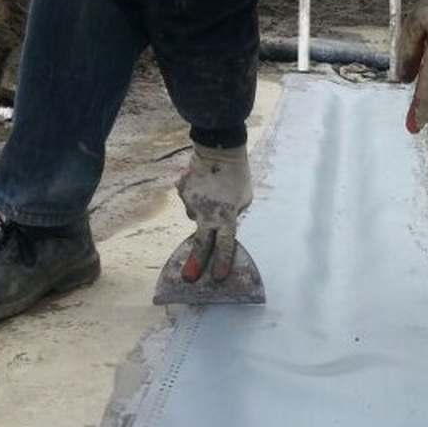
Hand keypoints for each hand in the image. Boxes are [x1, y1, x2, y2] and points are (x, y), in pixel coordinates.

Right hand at [176, 144, 252, 281]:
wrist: (219, 149)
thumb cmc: (238, 175)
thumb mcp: (245, 198)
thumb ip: (235, 213)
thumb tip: (223, 222)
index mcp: (226, 217)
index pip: (224, 245)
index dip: (221, 262)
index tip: (217, 278)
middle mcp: (206, 213)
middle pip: (200, 243)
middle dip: (195, 262)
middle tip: (188, 278)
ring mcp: (191, 202)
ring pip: (194, 215)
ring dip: (201, 211)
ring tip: (211, 194)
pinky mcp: (182, 190)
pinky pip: (188, 198)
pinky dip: (194, 195)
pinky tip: (202, 184)